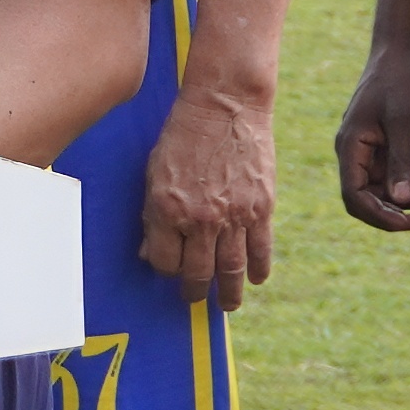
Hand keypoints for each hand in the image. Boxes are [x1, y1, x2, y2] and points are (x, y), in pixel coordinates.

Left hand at [140, 74, 283, 308]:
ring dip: (228, 293)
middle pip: (196, 273)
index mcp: (166, 209)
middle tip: (194, 299)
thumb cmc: (182, 134)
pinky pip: (261, 251)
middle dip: (193, 291)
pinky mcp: (261, 208)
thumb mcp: (154, 172)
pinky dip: (258, 270)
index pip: (164, 262)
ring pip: (230, 270)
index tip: (171, 270)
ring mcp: (233, 216)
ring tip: (227, 304)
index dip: (166, 270)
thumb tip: (148, 254)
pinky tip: (255, 279)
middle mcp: (199, 219)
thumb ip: (151, 215)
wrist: (225, 105)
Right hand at [333, 33, 409, 233]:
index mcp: (350, 146)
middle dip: (390, 216)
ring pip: (374, 192)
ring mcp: (364, 150)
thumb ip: (401, 161)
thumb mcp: (402, 121)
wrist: (400, 50)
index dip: (379, 216)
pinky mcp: (378, 145)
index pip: (354, 196)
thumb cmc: (400, 79)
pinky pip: (384, 178)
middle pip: (362, 200)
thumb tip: (399, 200)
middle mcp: (352, 152)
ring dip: (397, 206)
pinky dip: (400, 191)